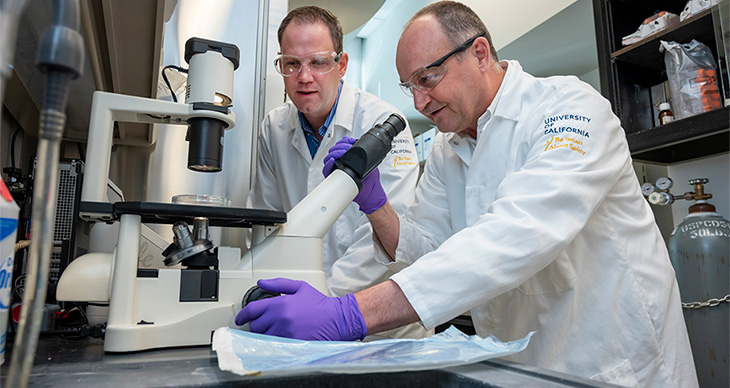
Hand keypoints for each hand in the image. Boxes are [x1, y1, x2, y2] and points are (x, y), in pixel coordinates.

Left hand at [235, 278, 366, 340]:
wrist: (336, 319)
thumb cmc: (319, 304)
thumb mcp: (300, 287)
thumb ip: (278, 284)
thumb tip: (261, 282)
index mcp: (280, 304)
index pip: (253, 310)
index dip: (243, 315)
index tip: (240, 318)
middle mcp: (280, 319)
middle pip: (256, 325)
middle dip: (257, 324)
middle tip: (264, 322)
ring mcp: (285, 332)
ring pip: (263, 337)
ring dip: (265, 333)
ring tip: (274, 329)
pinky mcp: (291, 343)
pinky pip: (274, 344)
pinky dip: (274, 341)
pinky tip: (281, 336)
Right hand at [323, 137, 386, 213]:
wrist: (370, 193)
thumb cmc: (371, 181)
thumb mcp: (370, 163)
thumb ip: (366, 155)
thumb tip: (361, 145)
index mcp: (349, 159)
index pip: (341, 147)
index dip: (343, 142)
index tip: (348, 141)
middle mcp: (342, 164)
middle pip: (334, 151)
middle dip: (338, 147)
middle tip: (344, 148)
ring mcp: (338, 170)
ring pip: (328, 159)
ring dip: (333, 153)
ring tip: (338, 153)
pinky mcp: (335, 178)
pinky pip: (327, 171)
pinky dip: (328, 164)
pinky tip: (332, 160)